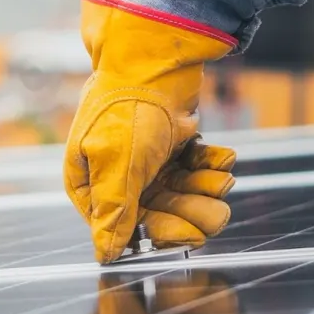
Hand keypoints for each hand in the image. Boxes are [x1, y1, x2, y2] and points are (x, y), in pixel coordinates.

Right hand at [63, 0, 239, 263]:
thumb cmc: (126, 108)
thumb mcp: (115, 164)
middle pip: (159, 214)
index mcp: (91, 185)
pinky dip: (211, 166)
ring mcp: (145, 162)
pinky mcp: (170, 147)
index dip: (159, 232)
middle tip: (216, 213)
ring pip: (182, 194)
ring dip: (205, 189)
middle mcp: (116, 177)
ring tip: (222, 180)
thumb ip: (113, 212)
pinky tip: (222, 158)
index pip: (125, 228)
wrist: (154, 59)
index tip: (188, 235)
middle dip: (191, 212)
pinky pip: (194, 169)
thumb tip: (105, 254)